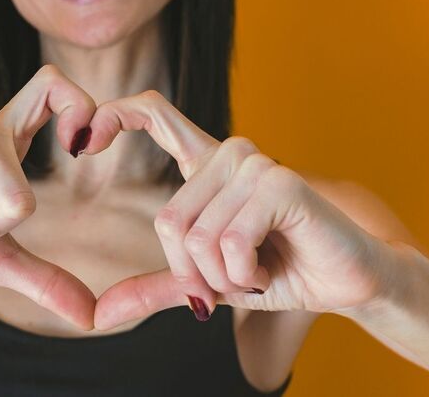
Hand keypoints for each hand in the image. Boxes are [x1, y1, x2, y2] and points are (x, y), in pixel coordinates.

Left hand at [85, 90, 396, 329]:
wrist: (347, 283)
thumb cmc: (280, 273)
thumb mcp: (208, 283)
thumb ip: (158, 287)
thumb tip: (99, 314)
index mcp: (208, 166)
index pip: (154, 114)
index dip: (113, 115)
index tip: (82, 141)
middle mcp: (229, 154)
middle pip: (168, 222)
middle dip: (195, 274)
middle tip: (234, 280)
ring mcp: (255, 164)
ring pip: (197, 238)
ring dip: (224, 279)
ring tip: (258, 271)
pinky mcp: (279, 184)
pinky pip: (229, 243)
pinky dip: (244, 274)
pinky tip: (271, 267)